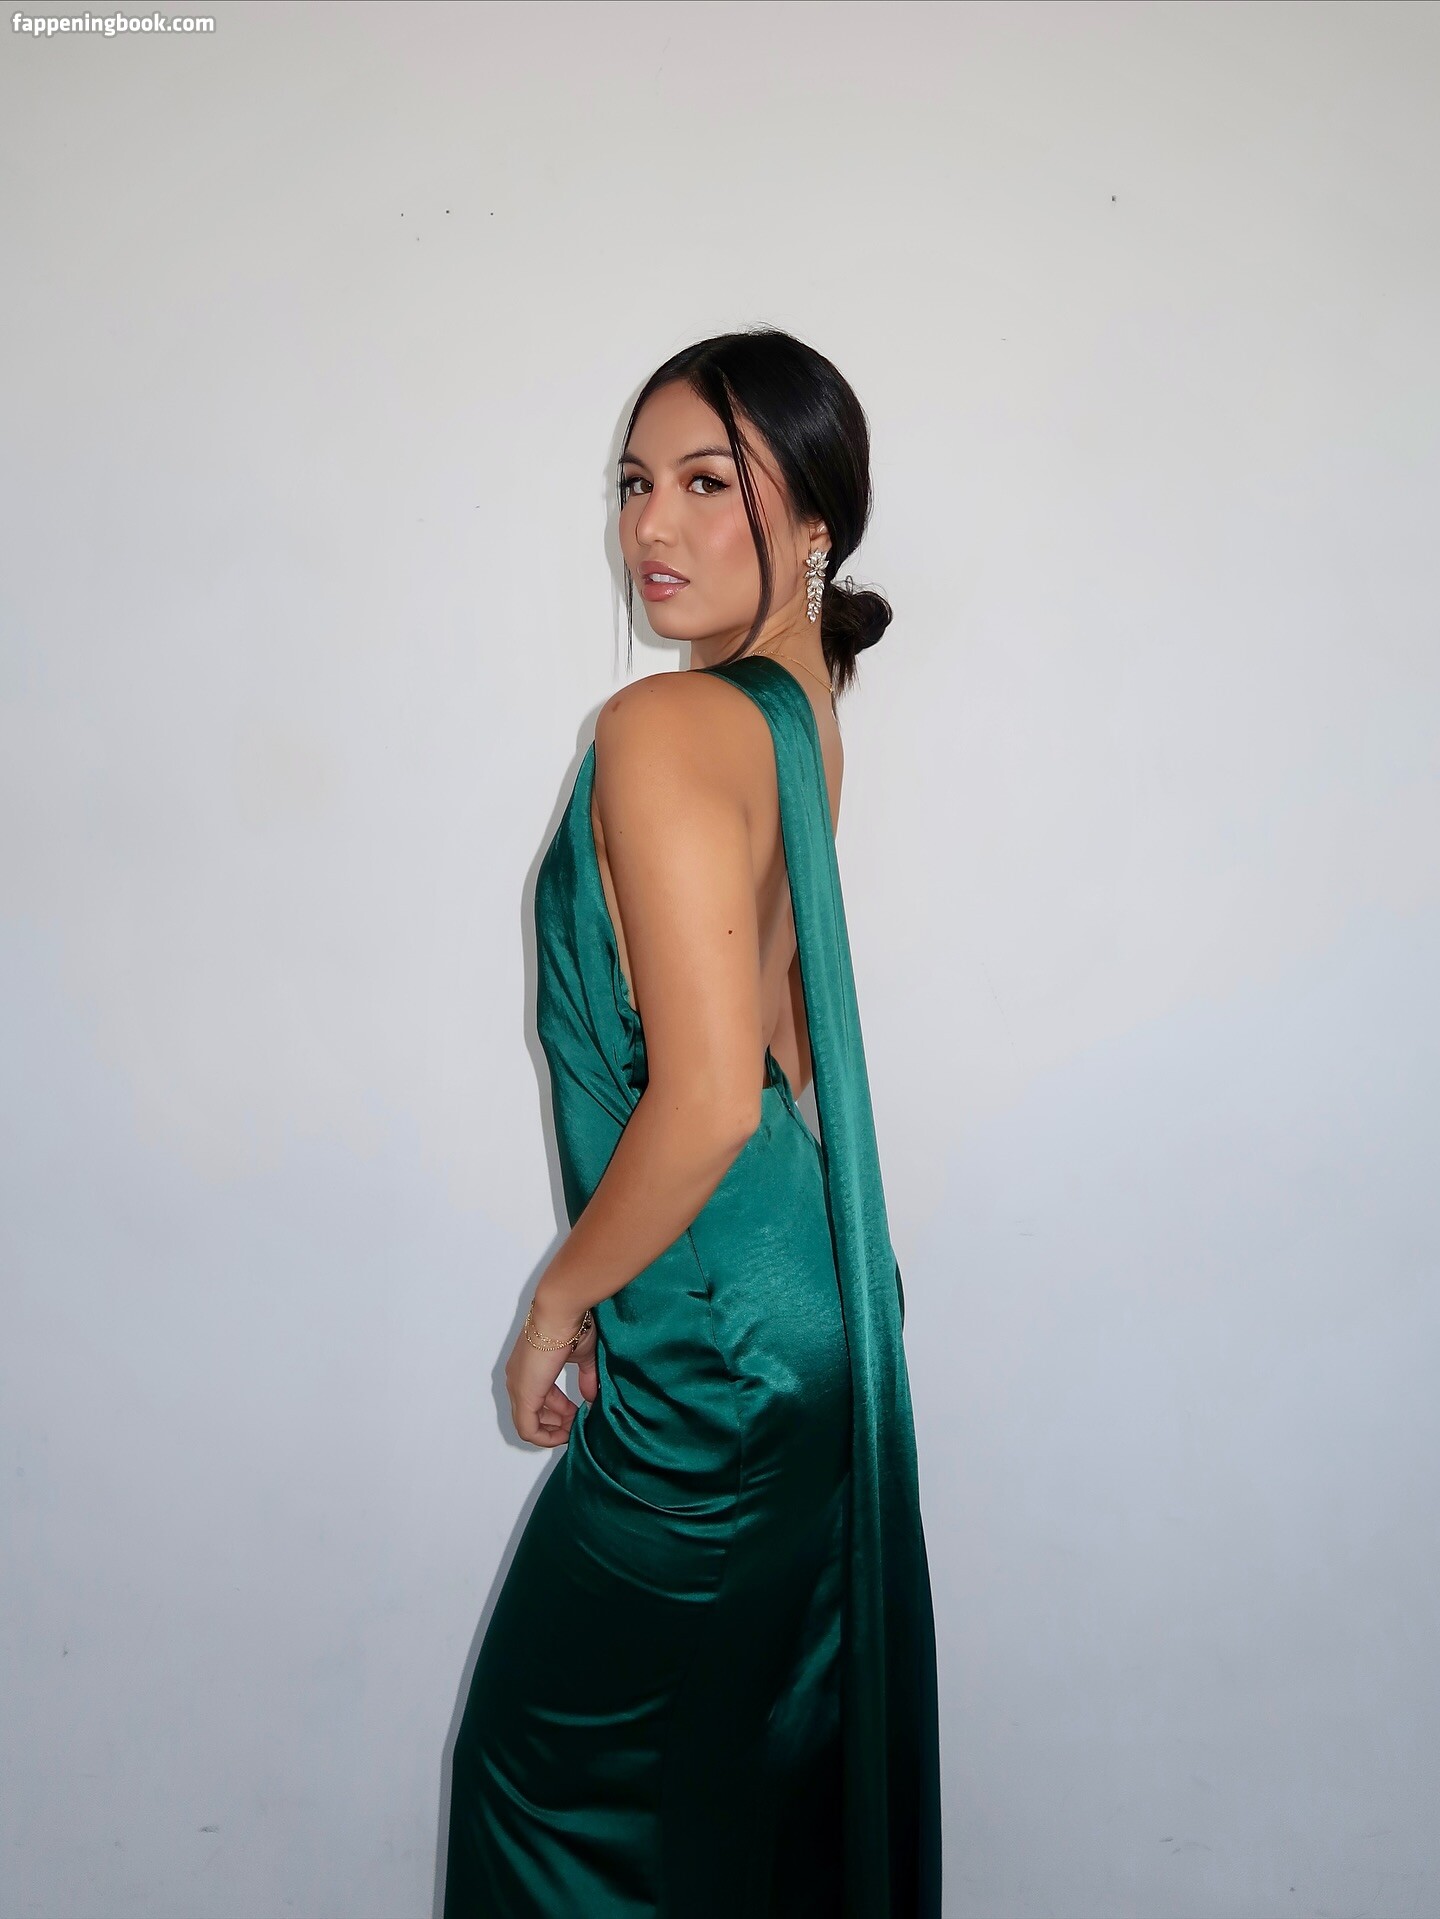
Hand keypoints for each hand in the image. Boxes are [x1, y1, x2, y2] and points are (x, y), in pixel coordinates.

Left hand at [504, 1302, 598, 1447]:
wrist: (559, 1312)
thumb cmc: (571, 1325)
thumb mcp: (582, 1356)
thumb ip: (585, 1378)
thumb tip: (591, 1398)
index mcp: (527, 1368)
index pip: (539, 1399)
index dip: (560, 1410)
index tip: (579, 1412)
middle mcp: (517, 1379)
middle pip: (532, 1415)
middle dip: (557, 1423)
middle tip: (579, 1422)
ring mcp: (517, 1387)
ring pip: (529, 1424)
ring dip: (553, 1431)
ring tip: (575, 1426)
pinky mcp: (524, 1395)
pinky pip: (528, 1429)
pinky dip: (547, 1436)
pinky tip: (566, 1432)